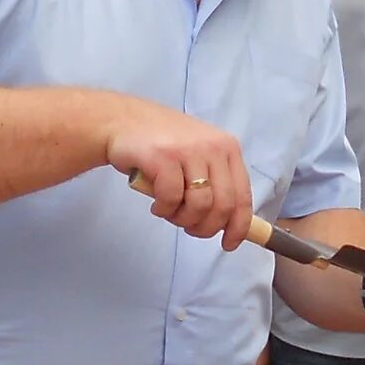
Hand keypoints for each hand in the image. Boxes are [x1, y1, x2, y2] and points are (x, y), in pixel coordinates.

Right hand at [106, 107, 254, 250]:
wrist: (122, 121)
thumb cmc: (161, 143)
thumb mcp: (199, 154)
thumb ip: (215, 180)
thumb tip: (227, 221)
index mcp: (228, 148)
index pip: (242, 196)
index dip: (239, 226)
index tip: (229, 244)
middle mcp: (214, 147)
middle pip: (223, 206)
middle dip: (206, 227)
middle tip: (189, 229)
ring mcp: (189, 150)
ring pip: (199, 205)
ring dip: (183, 219)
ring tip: (170, 213)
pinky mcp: (164, 157)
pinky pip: (171, 198)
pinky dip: (164, 209)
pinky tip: (156, 205)